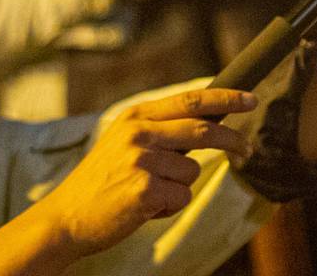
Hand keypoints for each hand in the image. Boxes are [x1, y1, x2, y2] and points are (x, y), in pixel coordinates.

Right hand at [28, 88, 256, 259]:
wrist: (66, 217)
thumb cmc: (101, 183)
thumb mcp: (123, 143)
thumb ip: (158, 130)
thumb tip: (204, 123)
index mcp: (135, 117)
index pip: (190, 100)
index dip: (225, 98)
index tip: (250, 99)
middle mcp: (138, 132)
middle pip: (203, 130)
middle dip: (232, 140)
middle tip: (248, 149)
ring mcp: (140, 160)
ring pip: (192, 171)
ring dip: (179, 188)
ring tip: (148, 194)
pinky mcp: (144, 189)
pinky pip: (181, 197)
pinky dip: (169, 208)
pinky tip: (142, 209)